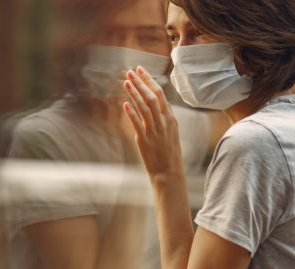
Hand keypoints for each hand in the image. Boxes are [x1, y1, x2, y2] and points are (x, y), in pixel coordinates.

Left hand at [122, 66, 183, 181]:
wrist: (169, 172)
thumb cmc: (168, 152)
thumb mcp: (170, 132)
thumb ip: (163, 118)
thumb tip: (154, 104)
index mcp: (170, 118)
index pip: (160, 94)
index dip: (149, 80)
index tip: (140, 70)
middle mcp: (163, 122)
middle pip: (152, 97)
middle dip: (141, 82)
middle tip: (130, 71)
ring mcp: (154, 131)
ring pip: (145, 107)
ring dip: (135, 93)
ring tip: (126, 82)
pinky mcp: (145, 140)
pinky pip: (138, 124)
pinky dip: (131, 113)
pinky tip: (125, 103)